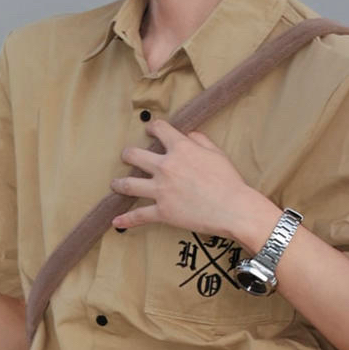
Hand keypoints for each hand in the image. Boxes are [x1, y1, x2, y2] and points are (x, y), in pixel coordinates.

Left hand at [112, 124, 273, 245]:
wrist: (233, 208)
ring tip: (115, 184)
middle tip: (127, 156)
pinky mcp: (162, 212)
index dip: (153, 127)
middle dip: (128, 155)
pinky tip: (116, 221)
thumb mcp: (217, 153)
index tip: (150, 130)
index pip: (160, 130)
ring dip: (119, 184)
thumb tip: (189, 134)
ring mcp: (161, 190)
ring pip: (129, 184)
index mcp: (180, 149)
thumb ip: (200, 140)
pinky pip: (139, 216)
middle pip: (134, 156)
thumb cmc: (228, 180)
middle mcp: (166, 167)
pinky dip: (126, 220)